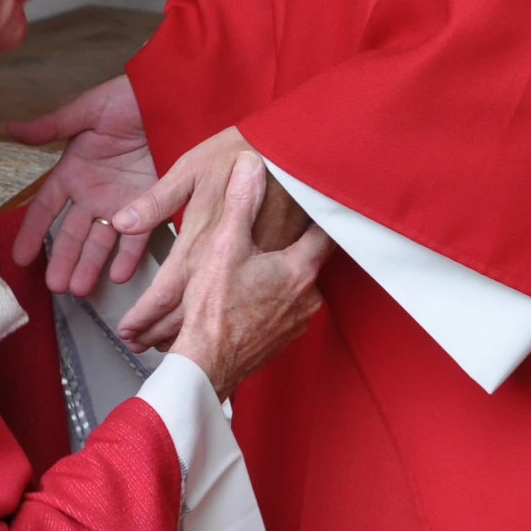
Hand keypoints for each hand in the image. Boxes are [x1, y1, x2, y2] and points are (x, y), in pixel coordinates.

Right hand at [8, 75, 158, 295]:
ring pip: (100, 241)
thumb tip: (11, 130)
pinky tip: (119, 276)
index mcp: (74, 170)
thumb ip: (52, 126)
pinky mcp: (151, 205)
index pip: (45, 208)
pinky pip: (138, 236)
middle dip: (62, 260)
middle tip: (55, 286)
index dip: (32, 232)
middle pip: (71, 233)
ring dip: (90, 265)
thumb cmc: (130, 98)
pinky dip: (128, 256)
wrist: (175, 97)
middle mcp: (94, 193)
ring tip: (80, 290)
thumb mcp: (89, 110)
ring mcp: (122, 202)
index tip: (20, 258)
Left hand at [113, 130, 311, 352]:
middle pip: (191, 314)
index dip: (144, 314)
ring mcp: (261, 276)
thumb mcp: (191, 170)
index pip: (167, 291)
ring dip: (192, 331)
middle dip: (161, 332)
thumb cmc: (240, 152)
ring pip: (222, 316)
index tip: (127, 329)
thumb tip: (122, 221)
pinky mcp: (288, 276)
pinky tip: (221, 326)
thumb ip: (158, 200)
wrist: (299, 150)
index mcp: (204, 245)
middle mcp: (231, 266)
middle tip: (138, 344)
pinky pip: (253, 310)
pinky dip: (231, 320)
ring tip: (165, 346)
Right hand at [170, 155, 329, 402]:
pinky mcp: (282, 337)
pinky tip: (248, 293)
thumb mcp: (222, 245)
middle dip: (292, 242)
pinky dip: (271, 297)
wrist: (204, 365)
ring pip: (295, 284)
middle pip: (309, 256)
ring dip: (280, 272)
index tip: (318, 196)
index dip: (319, 210)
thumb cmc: (212, 311)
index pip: (326, 229)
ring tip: (256, 262)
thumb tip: (250, 165)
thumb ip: (240, 202)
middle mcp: (307, 296)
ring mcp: (297, 321)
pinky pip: (284, 307)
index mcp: (299, 269)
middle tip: (277, 227)